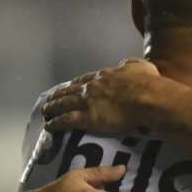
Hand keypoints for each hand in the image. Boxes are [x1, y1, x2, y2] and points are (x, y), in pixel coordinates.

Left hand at [42, 59, 161, 134]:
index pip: (83, 80)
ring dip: (52, 108)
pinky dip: (56, 123)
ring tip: (45, 111)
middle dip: (57, 95)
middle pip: (69, 91)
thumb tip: (127, 64)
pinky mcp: (87, 118)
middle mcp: (92, 87)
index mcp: (104, 76)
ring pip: (63, 104)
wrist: (146, 97)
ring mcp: (88, 102)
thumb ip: (132, 65)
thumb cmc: (147, 83)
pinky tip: (49, 126)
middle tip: (49, 99)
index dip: (73, 85)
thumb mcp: (141, 66)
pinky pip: (66, 120)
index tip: (67, 87)